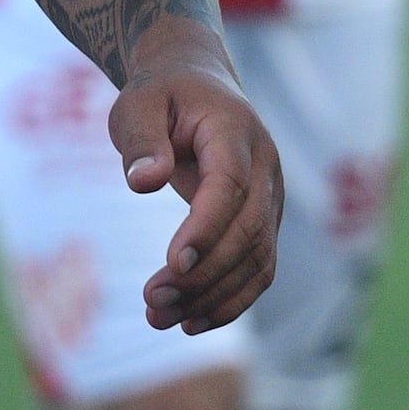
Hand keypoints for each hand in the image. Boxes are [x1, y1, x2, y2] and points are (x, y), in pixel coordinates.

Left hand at [113, 50, 280, 332]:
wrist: (196, 86)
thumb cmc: (161, 95)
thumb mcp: (137, 103)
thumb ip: (141, 139)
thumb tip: (145, 182)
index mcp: (236, 132)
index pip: (231, 186)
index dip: (207, 227)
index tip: (174, 264)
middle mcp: (265, 169)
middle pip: (248, 230)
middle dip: (205, 273)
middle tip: (152, 301)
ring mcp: (270, 199)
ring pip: (256, 259)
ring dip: (213, 297)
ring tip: (158, 318)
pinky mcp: (263, 224)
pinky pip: (257, 270)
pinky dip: (229, 301)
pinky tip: (189, 323)